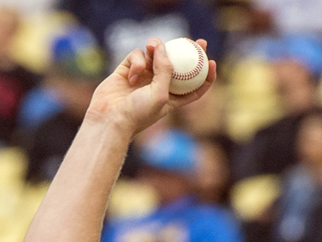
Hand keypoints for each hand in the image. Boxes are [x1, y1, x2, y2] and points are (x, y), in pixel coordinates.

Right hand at [85, 38, 213, 137]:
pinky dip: (136, 61)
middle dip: (188, 52)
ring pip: (155, 54)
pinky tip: (131, 76)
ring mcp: (143, 76)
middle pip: (178, 64)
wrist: (110, 119)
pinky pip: (136, 55)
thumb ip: (165, 70)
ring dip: (155, 49)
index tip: (211, 62)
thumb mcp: (160, 94)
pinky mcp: (128, 69)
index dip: (205, 74)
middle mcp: (159, 85)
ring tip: (151, 48)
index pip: (194, 85)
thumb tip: (164, 47)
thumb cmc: (138, 114)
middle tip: (197, 42)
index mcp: (172, 97)